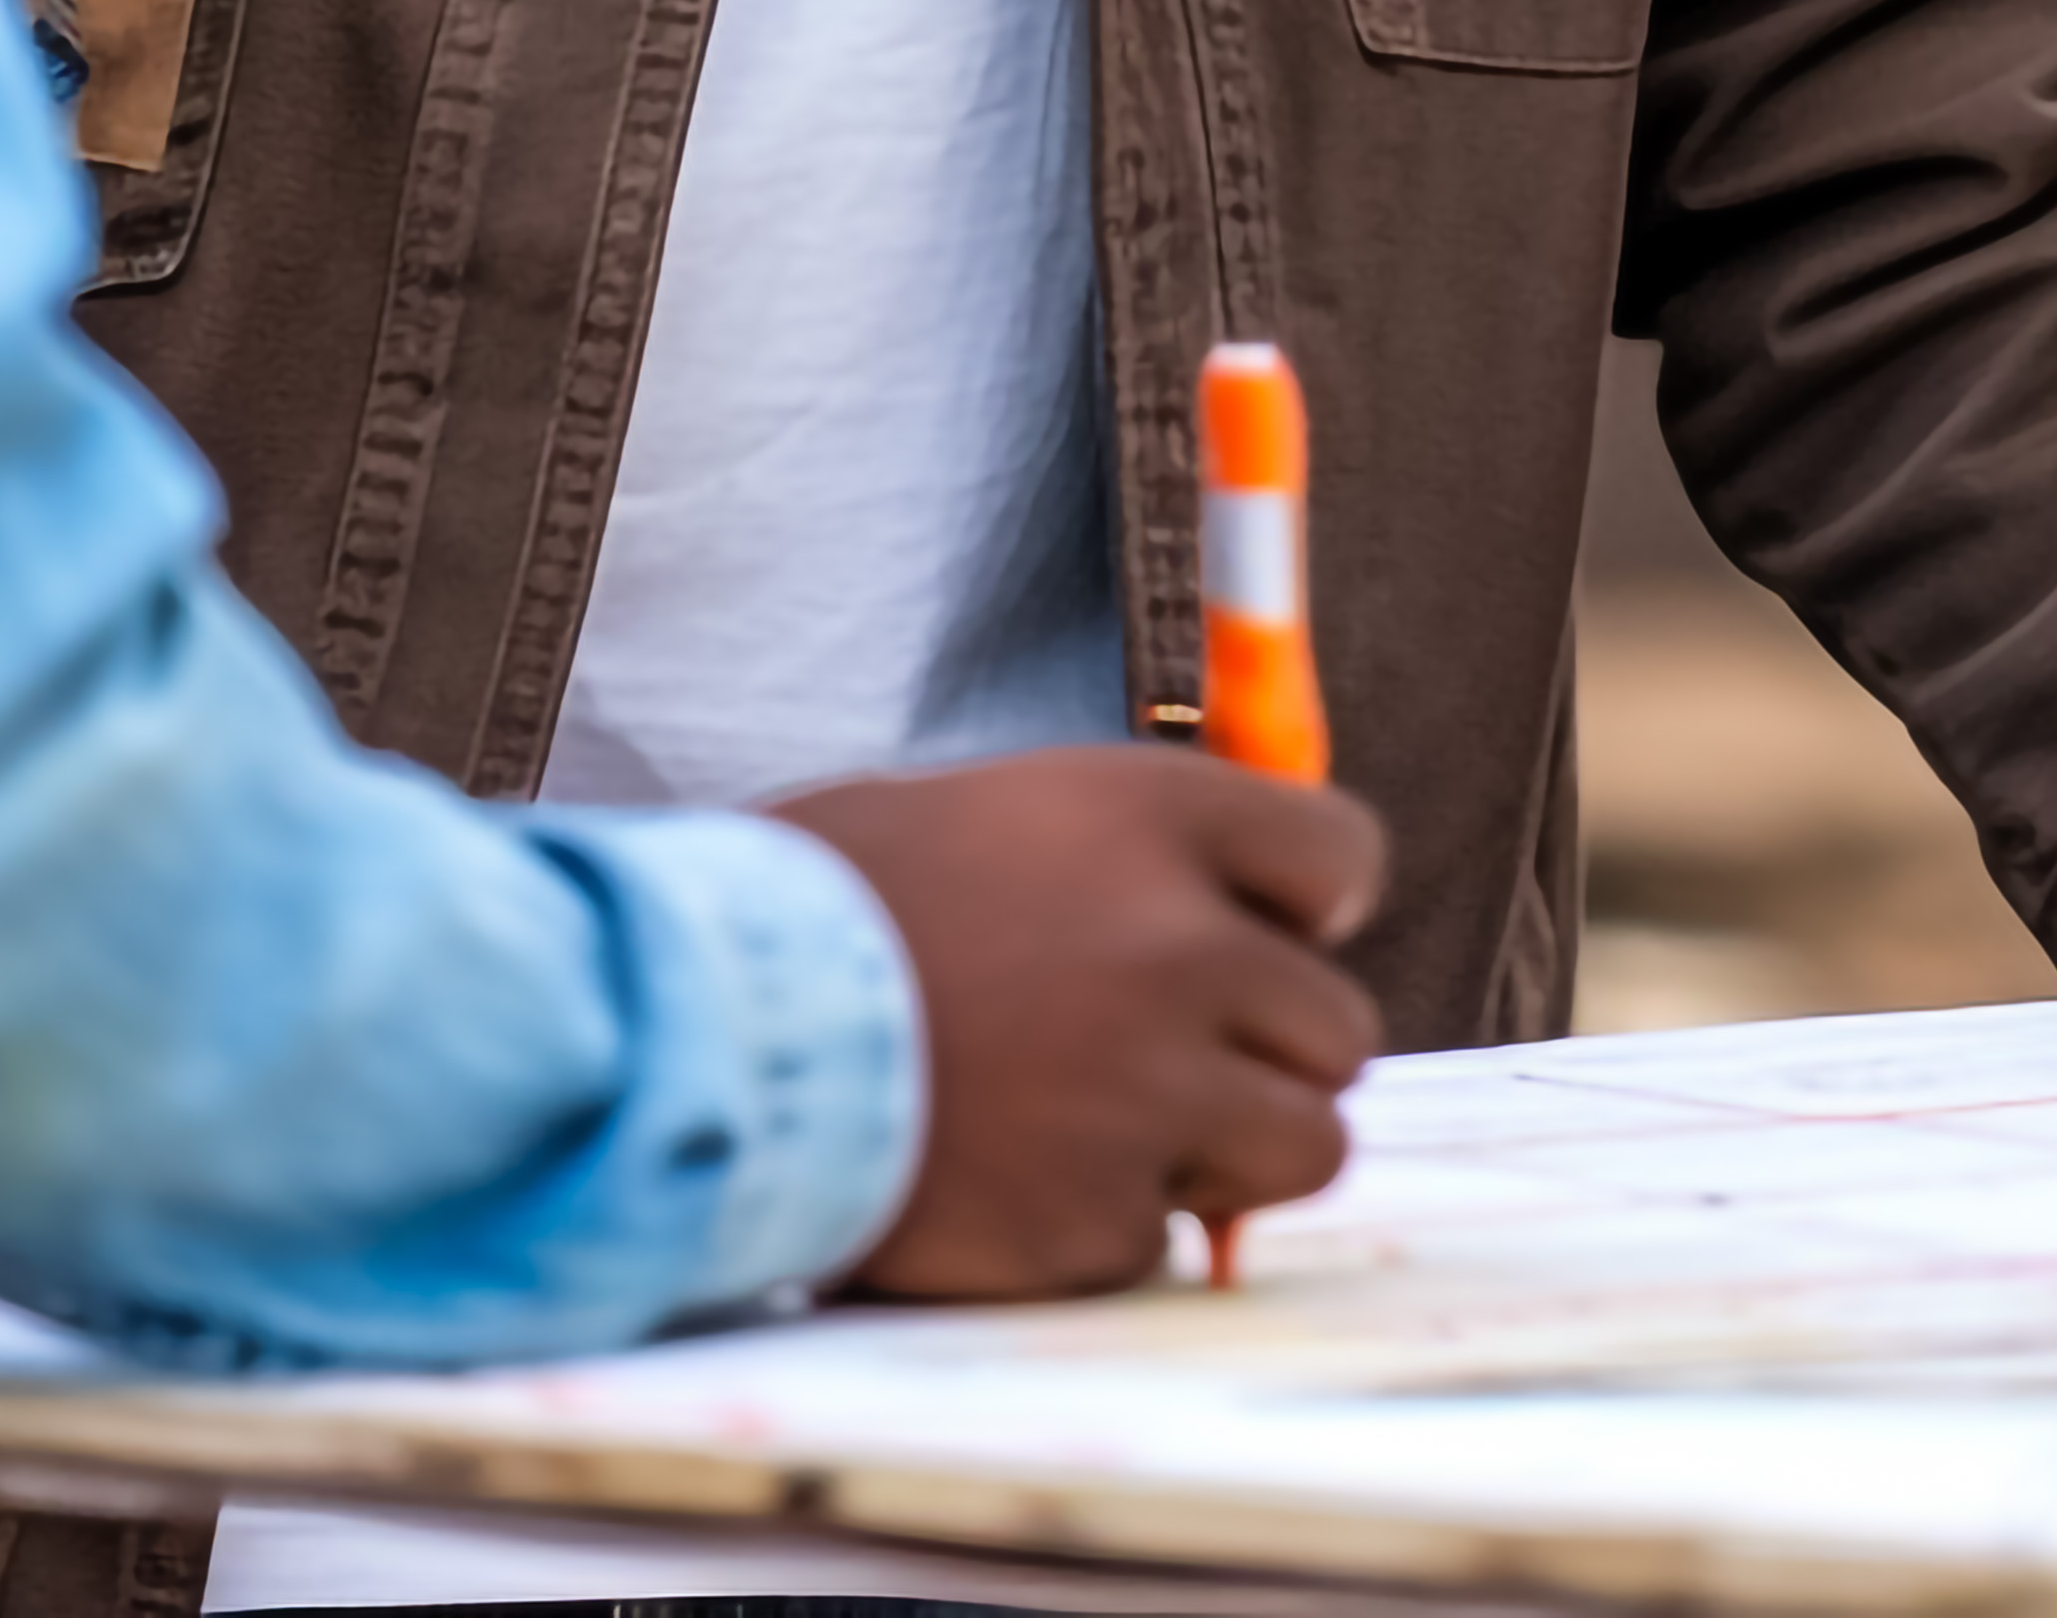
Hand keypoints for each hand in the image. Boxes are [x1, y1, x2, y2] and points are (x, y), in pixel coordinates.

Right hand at [775, 744, 1385, 1298]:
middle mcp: (1182, 949)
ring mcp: (1151, 1093)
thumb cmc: (840, 902)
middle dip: (1270, 1051)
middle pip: (1340, 1028)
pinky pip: (1170, 1239)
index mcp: (1157, 818)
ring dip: (1231, 1149)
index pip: (1342, 854)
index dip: (1308, 908)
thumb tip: (1254, 933)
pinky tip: (1012, 1181)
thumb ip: (1146, 868)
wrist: (713, 1029)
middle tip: (1169, 1058)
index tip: (1268, 938)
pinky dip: (1104, 1227)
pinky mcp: (1098, 1221)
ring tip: (1111, 1127)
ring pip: (1307, 1147)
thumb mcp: (1011, 817)